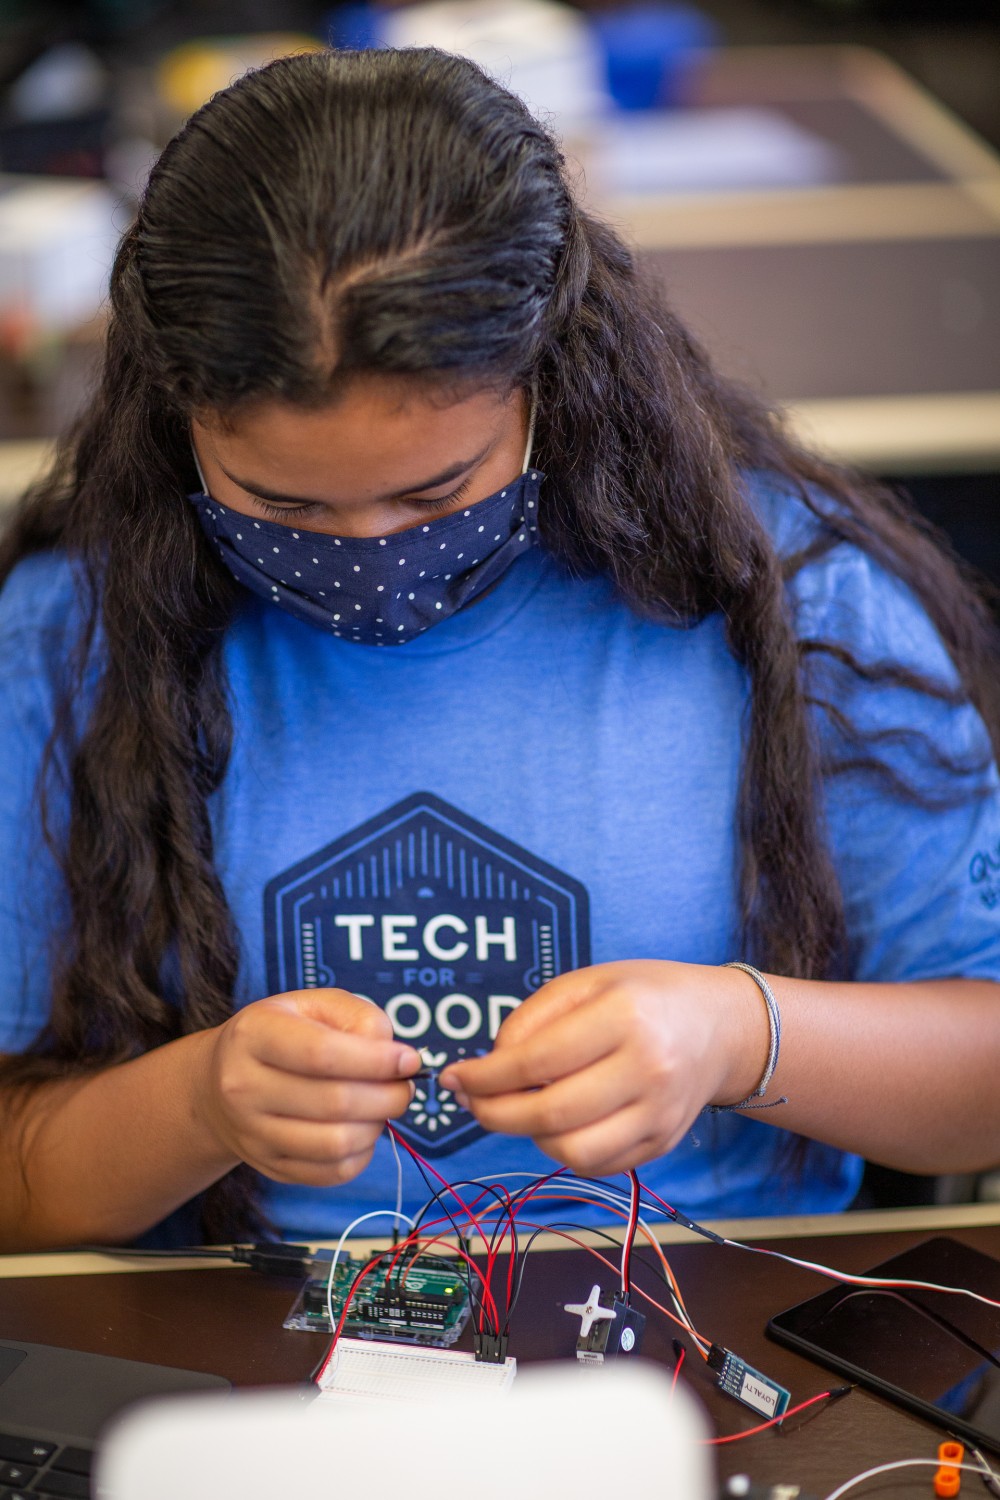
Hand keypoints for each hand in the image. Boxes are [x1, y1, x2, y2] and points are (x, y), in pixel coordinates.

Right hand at [198, 990, 420, 1186]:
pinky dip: (362, 1154)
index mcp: (254, 1034)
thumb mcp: (313, 1005)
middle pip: (334, 1103)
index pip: (322, 1054)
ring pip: (335, 1144)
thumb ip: (358, 1017)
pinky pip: (330, 1172)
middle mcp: (243, 1086)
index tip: (409, 1060)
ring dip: (377, 1127)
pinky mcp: (268, 1166)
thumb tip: (394, 1057)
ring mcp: (252, 1133)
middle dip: (388, 1096)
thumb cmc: (282, 1034)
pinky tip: (364, 1129)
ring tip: (383, 1107)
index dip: (376, 1060)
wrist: (220, 1081)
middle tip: (405, 1087)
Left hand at [438, 962, 766, 1175]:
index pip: (535, 1061)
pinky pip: (596, 1164)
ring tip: (522, 1108)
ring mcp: (659, 1113)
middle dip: (493, 1113)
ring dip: (529, 1135)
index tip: (455, 1078)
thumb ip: (532, 1019)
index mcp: (625, 1017)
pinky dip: (563, 1150)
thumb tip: (489, 1067)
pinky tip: (558, 1122)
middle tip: (472, 1102)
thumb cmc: (643, 997)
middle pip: (549, 1114)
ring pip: (570, 1151)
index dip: (484, 1077)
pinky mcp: (662, 1143)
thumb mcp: (587, 982)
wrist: (719, 1026)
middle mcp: (647, 1069)